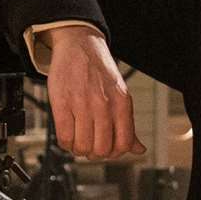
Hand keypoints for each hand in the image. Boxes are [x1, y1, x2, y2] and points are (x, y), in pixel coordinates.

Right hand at [43, 25, 145, 159]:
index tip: (106, 150)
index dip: (114, 154)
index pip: (123, 144)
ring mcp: (82, 104)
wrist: (80, 45)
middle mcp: (104, 104)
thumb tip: (139, 149)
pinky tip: (67, 135)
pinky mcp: (62, 103)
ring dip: (78, 149)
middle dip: (94, 154)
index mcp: (122, 103)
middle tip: (89, 146)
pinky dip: (65, 143)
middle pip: (101, 149)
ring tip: (77, 140)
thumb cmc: (99, 71)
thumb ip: (128, 124)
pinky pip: (64, 136)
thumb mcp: (120, 94)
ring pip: (82, 146)